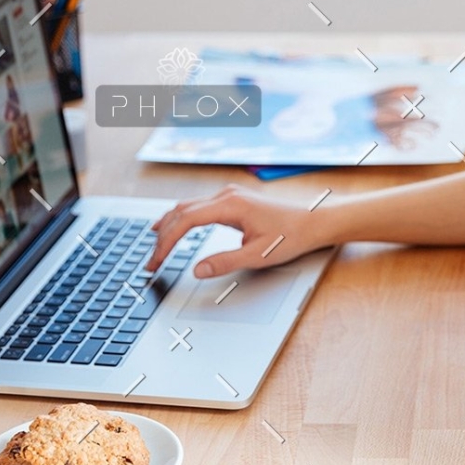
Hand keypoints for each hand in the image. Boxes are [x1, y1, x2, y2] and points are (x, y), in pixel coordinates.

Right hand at [146, 184, 324, 277]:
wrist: (314, 221)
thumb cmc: (291, 237)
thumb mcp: (258, 256)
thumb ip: (225, 263)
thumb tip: (197, 270)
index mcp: (230, 205)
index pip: (184, 221)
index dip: (165, 243)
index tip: (156, 263)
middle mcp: (226, 195)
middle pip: (180, 212)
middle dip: (162, 237)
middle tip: (151, 263)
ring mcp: (228, 195)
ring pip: (186, 207)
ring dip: (168, 226)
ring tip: (154, 247)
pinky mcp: (232, 199)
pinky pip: (197, 206)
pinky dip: (180, 219)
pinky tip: (172, 226)